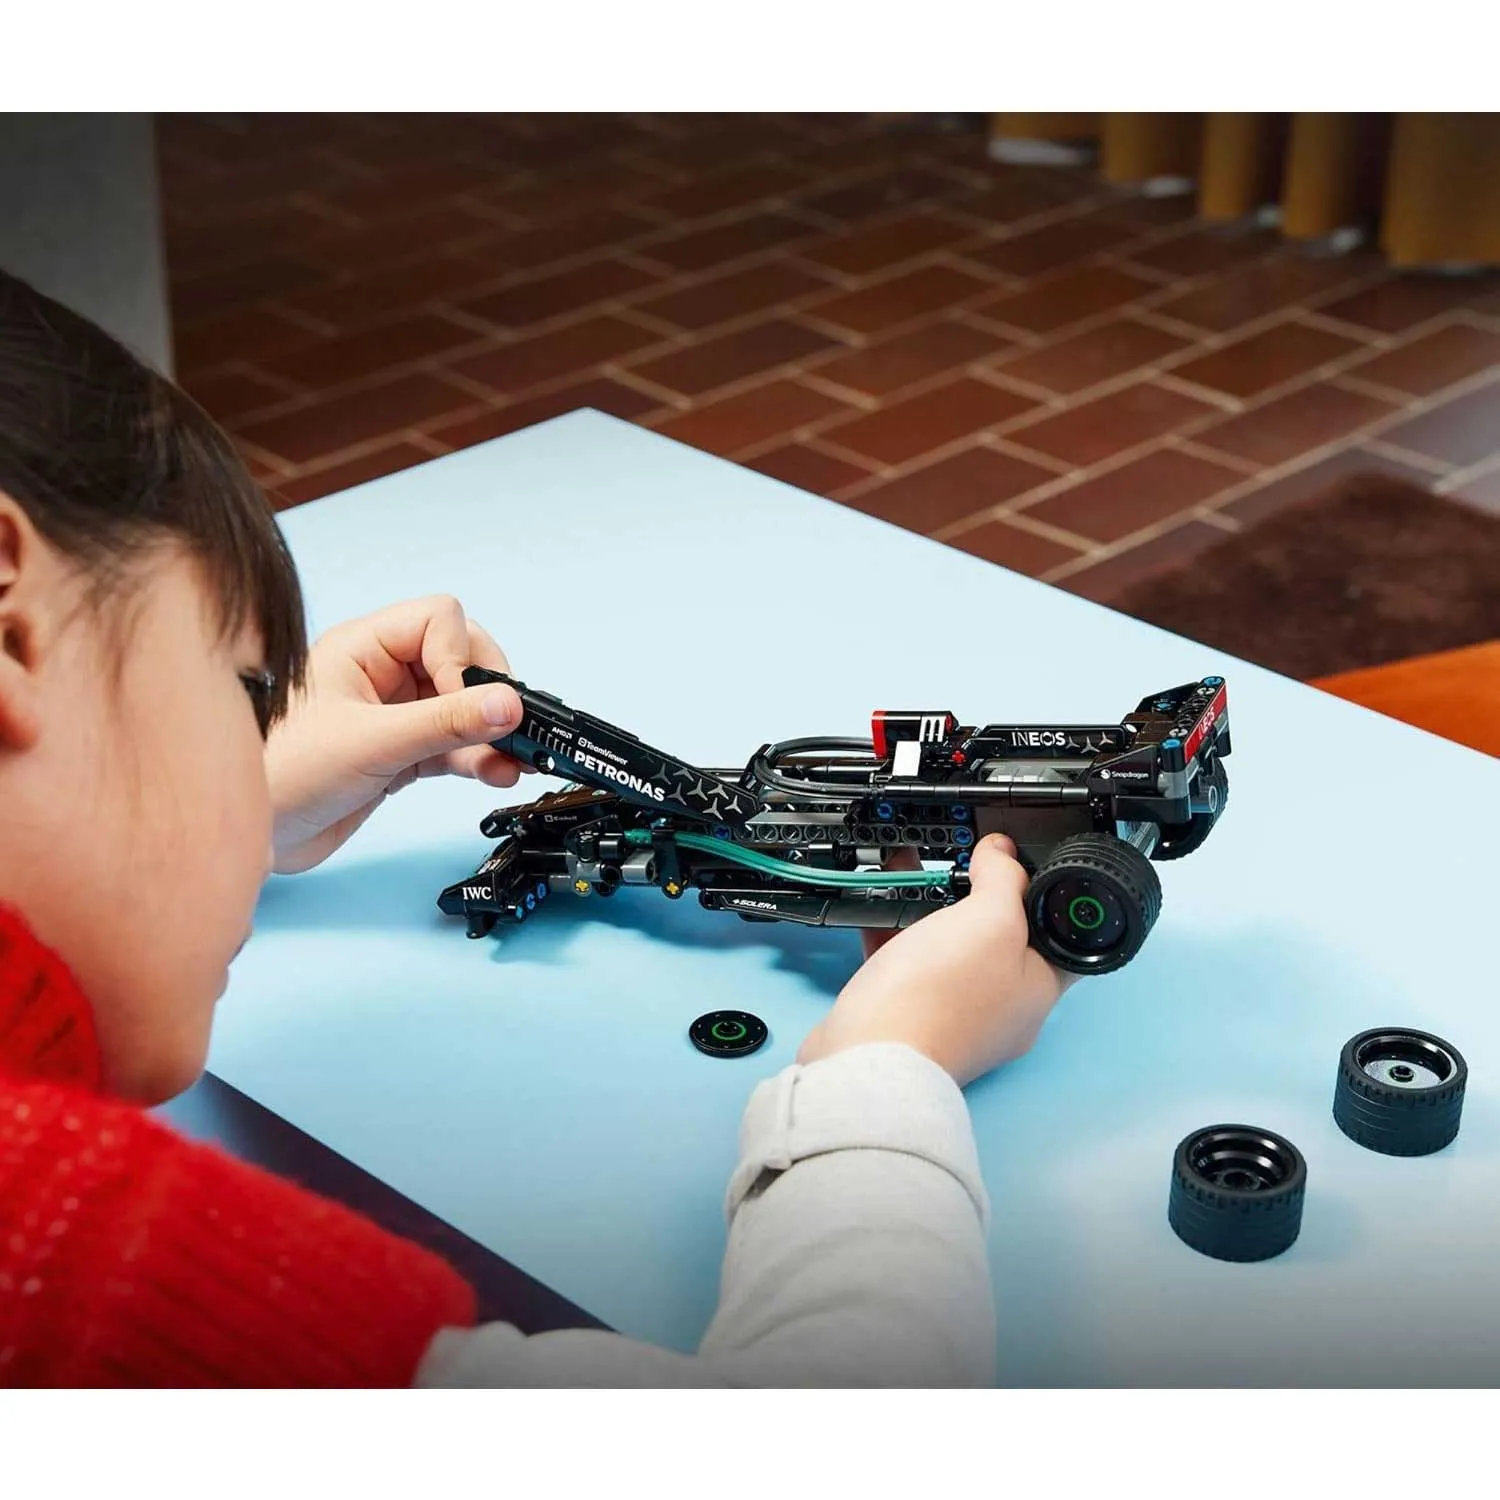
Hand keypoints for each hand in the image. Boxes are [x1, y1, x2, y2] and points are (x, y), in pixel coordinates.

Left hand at [265, 595, 528, 873]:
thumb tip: (509, 704)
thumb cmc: (279, 776)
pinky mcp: (400, 754)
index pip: (440, 619)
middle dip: (486, 693)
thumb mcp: (372, 744)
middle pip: (462, 658)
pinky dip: (478, 757)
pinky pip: (455, 744)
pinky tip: (495, 773)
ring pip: (464, 707)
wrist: (252, 841)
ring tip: (512, 760)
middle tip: (501, 727)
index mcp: (362, 646)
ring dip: (490, 733)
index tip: (463, 700)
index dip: (461, 656)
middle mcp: (381, 673)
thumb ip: (446, 723)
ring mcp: (393, 714)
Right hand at [797, 834, 1077, 1085]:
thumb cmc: (936, 1001)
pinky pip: (911, 962)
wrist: (867, 1055)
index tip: (1022, 862)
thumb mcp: (990, 920)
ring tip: (919, 875)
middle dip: (981, 896)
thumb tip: (1004, 853)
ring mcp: (956, 1016)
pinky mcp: (912, 1016)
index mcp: (1037, 989)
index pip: (1059, 931)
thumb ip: (1005, 879)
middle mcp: (1002, 1009)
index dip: (1044, 891)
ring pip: (952, 948)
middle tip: (968, 866)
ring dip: (935, 909)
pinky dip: (899, 931)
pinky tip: (883, 907)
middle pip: (1002, 938)